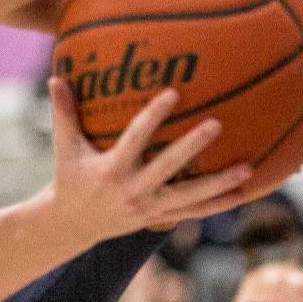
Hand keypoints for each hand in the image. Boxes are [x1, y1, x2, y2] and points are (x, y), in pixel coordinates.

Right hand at [47, 77, 254, 244]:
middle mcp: (131, 190)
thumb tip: (55, 77)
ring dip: (219, 184)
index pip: (135, 138)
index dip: (154, 116)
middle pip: (168, 167)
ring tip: (247, 168)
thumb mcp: (64, 147)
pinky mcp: (158, 219)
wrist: (72, 224)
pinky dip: (218, 204)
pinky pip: (193, 212)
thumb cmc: (69, 177)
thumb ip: (63, 113)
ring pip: (189, 197)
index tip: (173, 93)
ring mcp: (148, 208)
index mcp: (110, 170)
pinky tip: (243, 193)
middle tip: (216, 124)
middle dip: (192, 147)